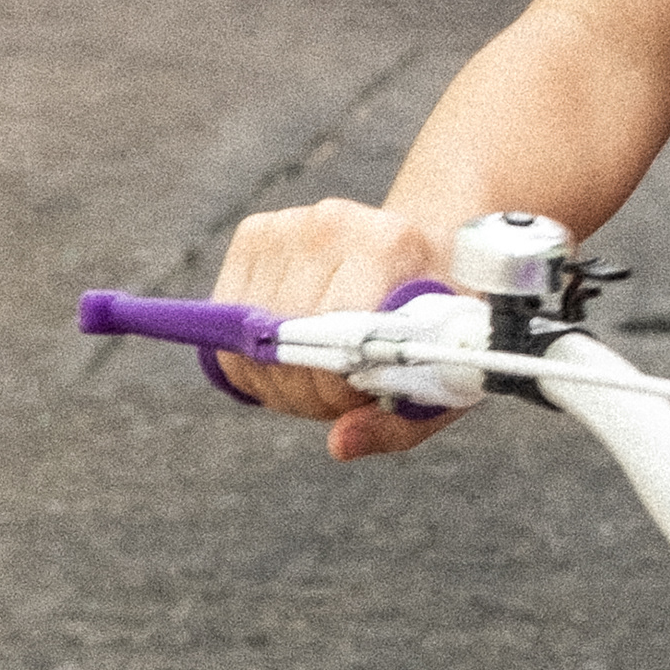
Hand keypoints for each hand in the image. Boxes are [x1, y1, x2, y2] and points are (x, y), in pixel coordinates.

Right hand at [211, 194, 463, 461]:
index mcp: (393, 246)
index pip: (336, 339)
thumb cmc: (436, 318)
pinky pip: (226, 324)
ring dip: (278, 379)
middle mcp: (334, 224)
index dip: (339, 390)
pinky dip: (252, 356)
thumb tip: (339, 445)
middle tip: (343, 390)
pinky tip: (291, 350)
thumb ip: (398, 421)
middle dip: (309, 392)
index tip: (362, 397)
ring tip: (321, 370)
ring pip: (250, 341)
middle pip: (285, 344)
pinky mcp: (254, 233)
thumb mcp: (442, 376)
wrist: (426, 246)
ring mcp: (288, 224)